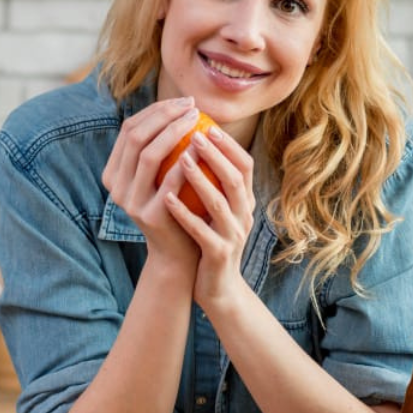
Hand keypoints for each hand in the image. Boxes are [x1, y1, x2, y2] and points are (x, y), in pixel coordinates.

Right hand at [101, 96, 201, 262]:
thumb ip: (160, 148)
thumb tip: (177, 106)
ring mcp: (130, 202)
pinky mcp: (149, 216)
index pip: (130, 129)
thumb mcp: (161, 177)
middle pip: (136, 137)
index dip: (156, 111)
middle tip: (192, 106)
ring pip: (149, 155)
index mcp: (114, 172)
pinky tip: (204, 147)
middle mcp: (116, 186)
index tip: (183, 102)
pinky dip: (187, 161)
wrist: (179, 251)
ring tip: (198, 120)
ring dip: (175, 131)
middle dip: (165, 115)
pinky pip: (170, 181)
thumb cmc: (176, 206)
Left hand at [163, 122, 255, 311]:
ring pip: (220, 203)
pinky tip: (166, 197)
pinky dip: (184, 213)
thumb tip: (194, 142)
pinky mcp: (218, 255)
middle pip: (235, 179)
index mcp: (245, 202)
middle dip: (215, 154)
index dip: (229, 145)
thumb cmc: (210, 240)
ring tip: (180, 159)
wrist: (217, 287)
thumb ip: (212, 182)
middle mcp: (244, 216)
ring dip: (200, 179)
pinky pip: (201, 231)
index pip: (245, 166)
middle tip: (194, 134)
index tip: (209, 125)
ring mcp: (233, 236)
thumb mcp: (217, 209)